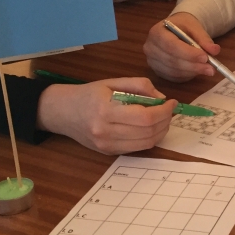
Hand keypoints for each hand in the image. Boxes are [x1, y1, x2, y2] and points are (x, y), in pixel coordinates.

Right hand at [36, 76, 175, 153]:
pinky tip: (150, 127)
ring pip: (146, 144)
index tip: (172, 102)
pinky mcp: (108, 153)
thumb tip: (161, 98)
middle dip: (165, 121)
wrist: (62, 112)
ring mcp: (106, 145)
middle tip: (169, 110)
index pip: (145, 117)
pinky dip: (149, 138)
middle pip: (148, 132)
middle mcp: (105, 132)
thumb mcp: (112, 82)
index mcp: (106, 111)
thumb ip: (139, 86)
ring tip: (162, 118)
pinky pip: (137, 148)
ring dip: (160, 131)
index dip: (164, 111)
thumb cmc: (88, 94)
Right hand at [143, 11, 218, 81]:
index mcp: (156, 32)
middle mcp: (150, 47)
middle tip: (211, 68)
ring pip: (173, 71)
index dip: (188, 53)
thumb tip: (214, 50)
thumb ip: (204, 39)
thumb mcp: (195, 27)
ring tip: (208, 70)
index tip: (205, 57)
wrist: (175, 29)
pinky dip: (187, 76)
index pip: (171, 45)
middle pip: (172, 60)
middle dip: (193, 66)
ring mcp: (152, 61)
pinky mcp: (157, 71)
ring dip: (192, 72)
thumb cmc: (183, 27)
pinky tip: (197, 72)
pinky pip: (173, 77)